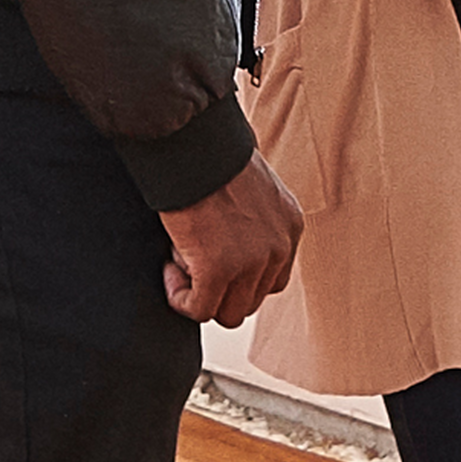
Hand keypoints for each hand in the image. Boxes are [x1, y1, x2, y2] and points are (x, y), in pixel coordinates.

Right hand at [160, 151, 302, 327]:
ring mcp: (253, 261)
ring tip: (184, 259)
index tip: (215, 259)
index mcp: (290, 226)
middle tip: (195, 258)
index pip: (272, 280)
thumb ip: (256, 226)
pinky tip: (170, 267)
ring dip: (201, 294)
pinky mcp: (220, 270)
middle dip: (220, 289)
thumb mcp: (255, 193)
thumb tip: (232, 253)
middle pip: (250, 301)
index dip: (239, 279)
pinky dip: (180, 297)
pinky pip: (199, 309)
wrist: (198, 148)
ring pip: (228, 313)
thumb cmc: (216, 162)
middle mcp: (280, 247)